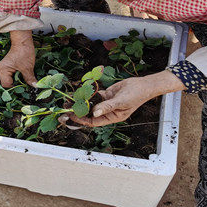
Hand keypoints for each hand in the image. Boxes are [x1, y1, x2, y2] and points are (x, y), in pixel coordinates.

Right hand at [0, 30, 37, 87]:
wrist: (23, 41)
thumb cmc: (24, 52)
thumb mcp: (28, 67)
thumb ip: (29, 79)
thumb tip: (35, 87)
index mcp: (3, 69)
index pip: (6, 84)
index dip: (15, 87)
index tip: (24, 87)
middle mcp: (1, 69)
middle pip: (7, 82)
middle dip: (17, 84)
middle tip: (25, 85)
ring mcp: (4, 67)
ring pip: (10, 79)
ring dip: (18, 80)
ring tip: (25, 79)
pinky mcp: (8, 66)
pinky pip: (11, 75)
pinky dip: (18, 76)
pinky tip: (23, 75)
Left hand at [69, 70, 184, 126]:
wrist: (143, 84)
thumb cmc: (136, 96)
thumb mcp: (121, 102)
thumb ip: (107, 107)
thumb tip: (94, 113)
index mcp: (111, 118)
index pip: (92, 121)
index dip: (81, 119)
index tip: (70, 115)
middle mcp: (106, 111)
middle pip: (88, 113)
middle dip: (77, 111)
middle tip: (64, 108)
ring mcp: (105, 103)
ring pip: (90, 103)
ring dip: (80, 101)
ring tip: (68, 99)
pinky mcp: (106, 94)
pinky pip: (94, 94)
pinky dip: (87, 92)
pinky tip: (79, 90)